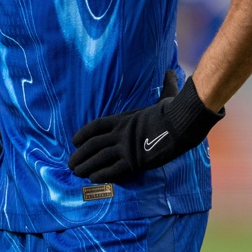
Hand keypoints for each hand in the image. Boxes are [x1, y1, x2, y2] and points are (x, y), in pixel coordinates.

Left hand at [68, 74, 223, 183]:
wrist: (180, 123)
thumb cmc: (174, 110)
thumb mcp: (164, 96)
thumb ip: (165, 86)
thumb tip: (171, 72)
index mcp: (124, 118)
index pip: (96, 126)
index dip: (83, 134)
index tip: (74, 141)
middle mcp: (120, 133)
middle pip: (93, 144)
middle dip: (79, 154)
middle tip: (70, 164)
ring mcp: (126, 147)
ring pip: (99, 158)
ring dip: (85, 166)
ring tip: (76, 172)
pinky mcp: (134, 162)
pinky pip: (112, 170)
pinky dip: (100, 174)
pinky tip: (92, 178)